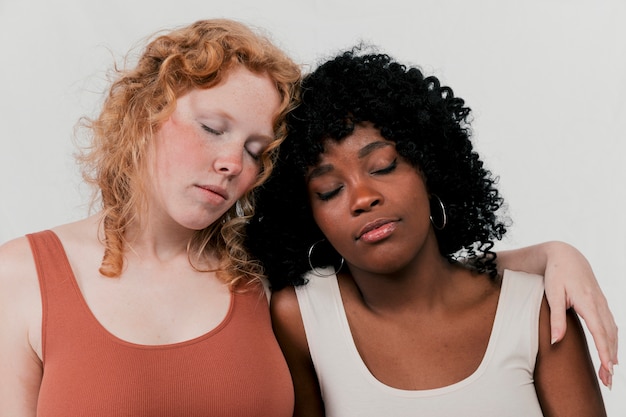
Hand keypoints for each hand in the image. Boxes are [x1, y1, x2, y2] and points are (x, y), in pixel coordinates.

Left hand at [543, 242, 617, 388]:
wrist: (566, 255)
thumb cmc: (557, 274)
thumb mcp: (553, 294)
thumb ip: (556, 318)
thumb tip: (556, 341)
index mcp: (588, 302)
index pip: (599, 332)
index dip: (604, 351)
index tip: (608, 368)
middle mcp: (599, 304)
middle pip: (609, 336)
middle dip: (610, 359)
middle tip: (608, 381)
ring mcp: (602, 304)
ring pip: (612, 332)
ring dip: (612, 352)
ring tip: (609, 372)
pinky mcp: (601, 304)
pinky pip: (610, 325)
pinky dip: (612, 341)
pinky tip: (611, 352)